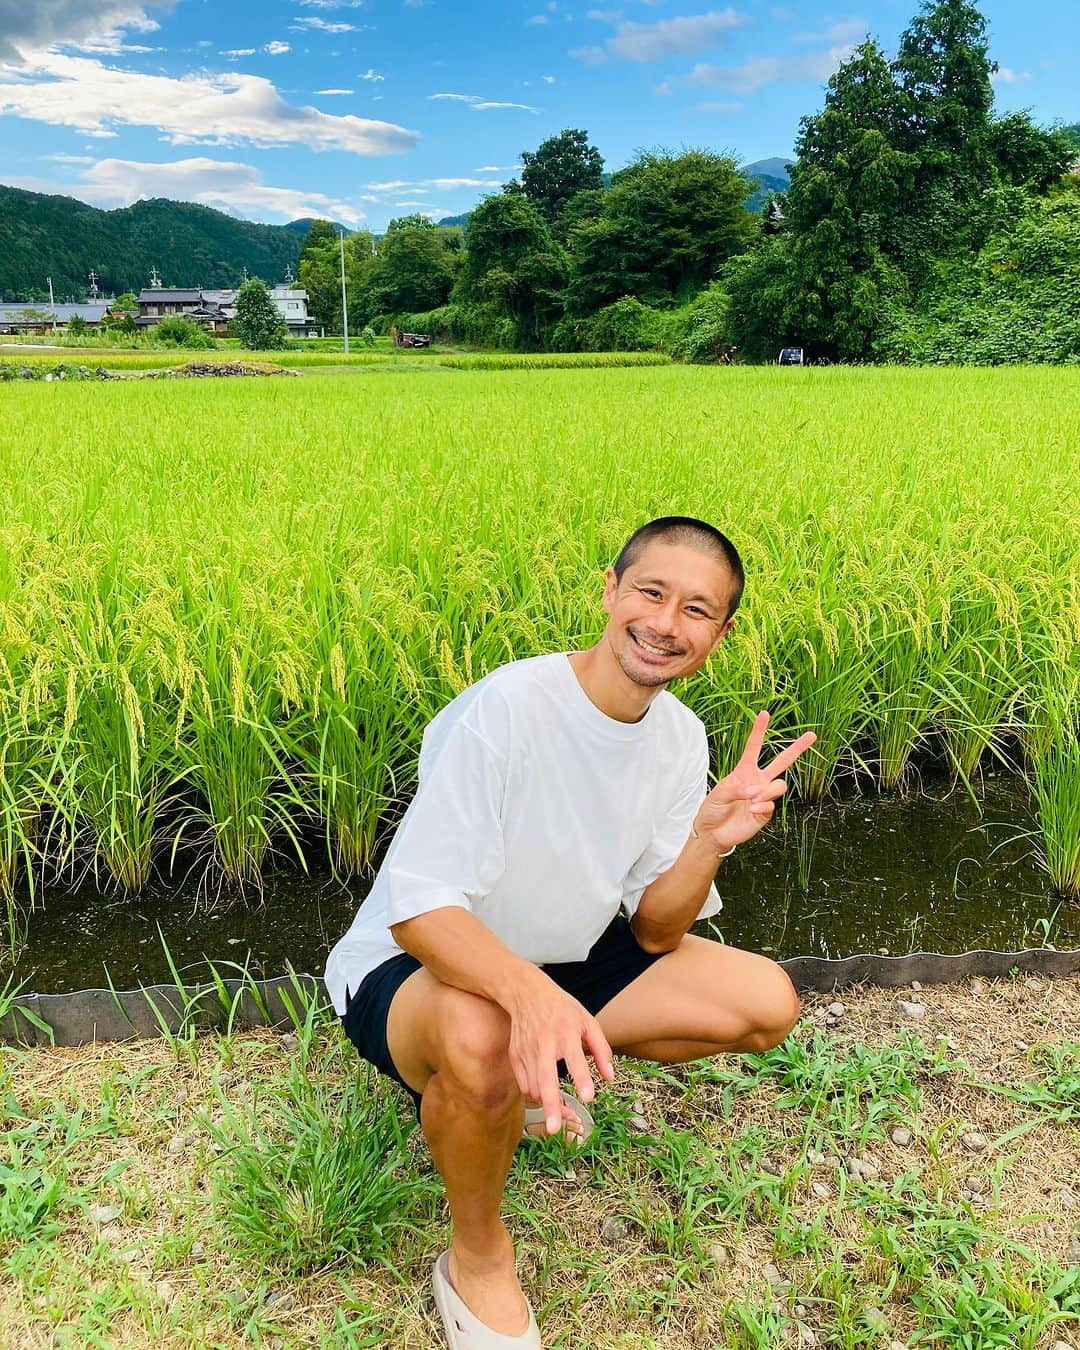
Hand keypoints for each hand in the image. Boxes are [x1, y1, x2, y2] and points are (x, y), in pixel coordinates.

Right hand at [505, 968, 614, 1135]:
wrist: (525, 992)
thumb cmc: (561, 1008)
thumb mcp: (587, 1021)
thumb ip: (601, 1050)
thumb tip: (610, 1077)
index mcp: (566, 1031)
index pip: (575, 1059)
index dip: (582, 1079)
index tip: (588, 1098)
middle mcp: (544, 1042)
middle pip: (546, 1079)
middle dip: (550, 1106)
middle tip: (555, 1129)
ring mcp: (526, 1050)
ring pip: (534, 1086)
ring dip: (546, 1104)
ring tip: (558, 1116)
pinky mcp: (515, 1056)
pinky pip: (524, 1084)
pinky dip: (535, 1094)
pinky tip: (544, 1095)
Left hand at [693, 711, 815, 853]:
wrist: (713, 833)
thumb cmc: (712, 809)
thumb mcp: (719, 793)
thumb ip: (736, 788)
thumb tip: (754, 791)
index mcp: (744, 770)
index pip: (754, 747)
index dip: (759, 730)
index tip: (765, 713)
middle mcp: (758, 781)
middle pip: (782, 761)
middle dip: (798, 748)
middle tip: (813, 734)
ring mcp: (764, 796)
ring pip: (779, 785)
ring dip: (766, 791)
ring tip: (751, 799)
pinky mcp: (766, 812)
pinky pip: (772, 804)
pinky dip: (762, 806)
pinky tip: (751, 810)